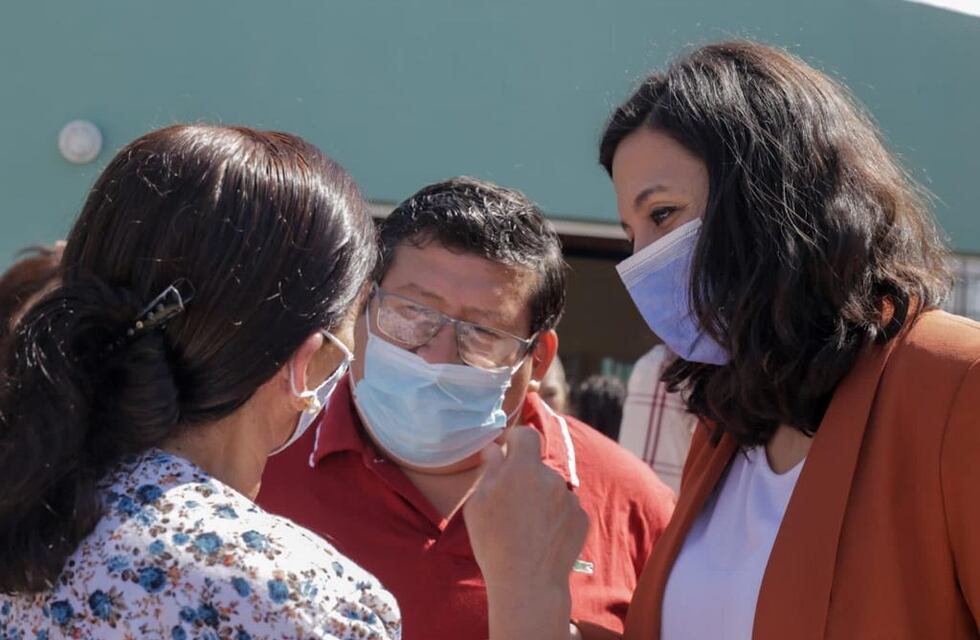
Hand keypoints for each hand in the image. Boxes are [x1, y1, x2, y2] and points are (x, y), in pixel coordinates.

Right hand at [464, 426, 588, 639]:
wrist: (528, 584)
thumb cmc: (494, 543)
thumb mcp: (478, 503)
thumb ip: (489, 469)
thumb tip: (495, 449)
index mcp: (524, 468)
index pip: (526, 434)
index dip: (515, 440)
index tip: (507, 451)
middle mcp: (552, 478)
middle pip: (537, 466)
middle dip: (524, 477)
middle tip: (509, 502)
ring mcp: (570, 499)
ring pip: (552, 488)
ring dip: (541, 498)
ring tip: (526, 527)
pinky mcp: (582, 519)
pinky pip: (566, 508)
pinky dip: (556, 516)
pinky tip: (542, 537)